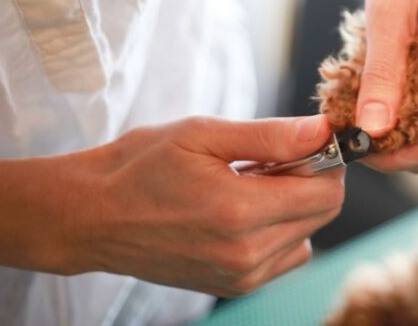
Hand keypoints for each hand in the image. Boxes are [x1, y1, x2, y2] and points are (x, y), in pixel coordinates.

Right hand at [70, 115, 343, 296]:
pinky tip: (245, 211)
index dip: (327, 158)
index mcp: (240, 211)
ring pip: (308, 235)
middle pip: (323, 213)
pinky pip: (286, 257)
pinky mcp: (233, 287)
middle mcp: (246, 253)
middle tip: (273, 158)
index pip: (326, 189)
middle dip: (313, 178)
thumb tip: (324, 130)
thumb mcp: (204, 134)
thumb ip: (271, 136)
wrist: (90, 216)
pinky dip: (280, 231)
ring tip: (251, 184)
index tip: (307, 140)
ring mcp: (240, 277)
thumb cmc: (141, 166)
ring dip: (296, 206)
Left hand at [356, 0, 417, 171]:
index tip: (355, 144)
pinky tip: (385, 68)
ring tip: (362, 84)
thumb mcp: (388, 10)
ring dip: (398, 114)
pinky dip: (410, 94)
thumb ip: (383, 74)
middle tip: (347, 113)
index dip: (397, 157)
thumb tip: (372, 131)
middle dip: (391, 136)